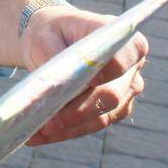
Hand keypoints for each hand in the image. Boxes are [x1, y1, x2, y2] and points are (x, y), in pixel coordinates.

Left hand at [21, 7, 147, 145]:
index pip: (123, 58)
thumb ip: (54, 53)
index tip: (90, 81)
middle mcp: (132, 70)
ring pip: (99, 117)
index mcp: (124, 40)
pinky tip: (37, 135)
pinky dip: (62, 132)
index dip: (110, 71)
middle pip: (111, 95)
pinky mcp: (111, 113)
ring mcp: (125, 94)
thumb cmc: (52, 31)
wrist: (52, 40)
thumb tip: (55, 84)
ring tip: (35, 132)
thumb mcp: (47, 33)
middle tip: (48, 122)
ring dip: (66, 128)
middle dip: (78, 111)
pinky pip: (88, 126)